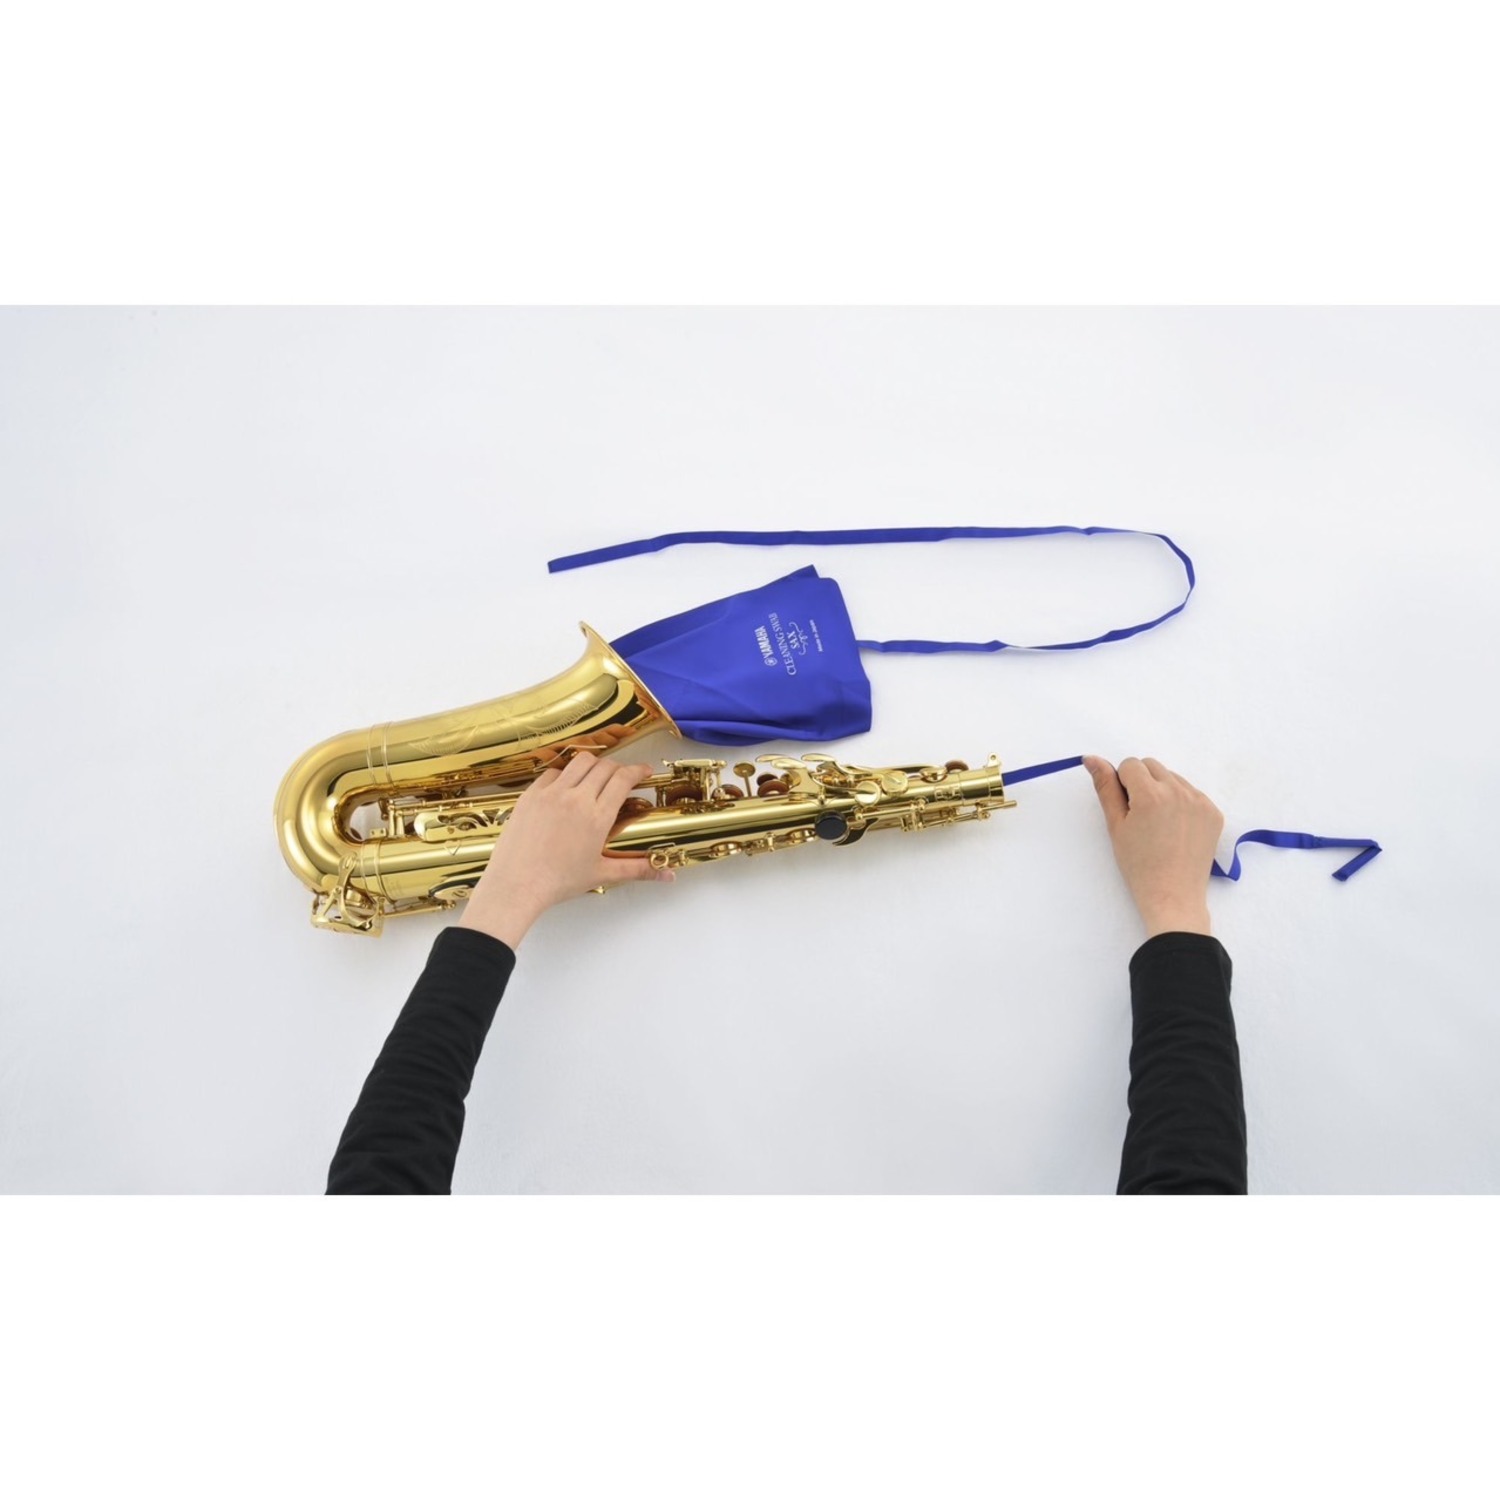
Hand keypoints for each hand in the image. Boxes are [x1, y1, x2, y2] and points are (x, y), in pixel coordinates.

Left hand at [457, 752, 673, 948]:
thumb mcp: (602, 873)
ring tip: (596, 777)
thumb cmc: (558, 882)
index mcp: (597, 816)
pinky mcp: (530, 794)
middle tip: (622, 778)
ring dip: (593, 765)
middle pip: (604, 766)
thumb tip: (668, 875)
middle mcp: (576, 798)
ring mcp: (551, 793)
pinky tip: (566, 788)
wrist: (517, 885)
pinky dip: (565, 775)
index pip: (623, 778)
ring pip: (580, 761)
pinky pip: (552, 773)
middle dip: (618, 768)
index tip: (645, 771)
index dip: (638, 770)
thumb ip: (638, 869)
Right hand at [1082, 755, 1223, 938]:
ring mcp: (1200, 801)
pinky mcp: (1213, 812)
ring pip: (1172, 777)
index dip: (1122, 784)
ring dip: (1162, 790)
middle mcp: (1178, 791)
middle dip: (1142, 782)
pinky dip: (1181, 802)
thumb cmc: (1138, 864)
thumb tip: (1091, 758)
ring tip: (1159, 823)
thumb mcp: (1116, 825)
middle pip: (1152, 766)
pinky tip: (1176, 828)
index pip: (1130, 764)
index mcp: (1150, 794)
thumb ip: (1105, 787)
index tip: (1126, 809)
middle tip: (1140, 815)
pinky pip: (1191, 792)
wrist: (1173, 895)